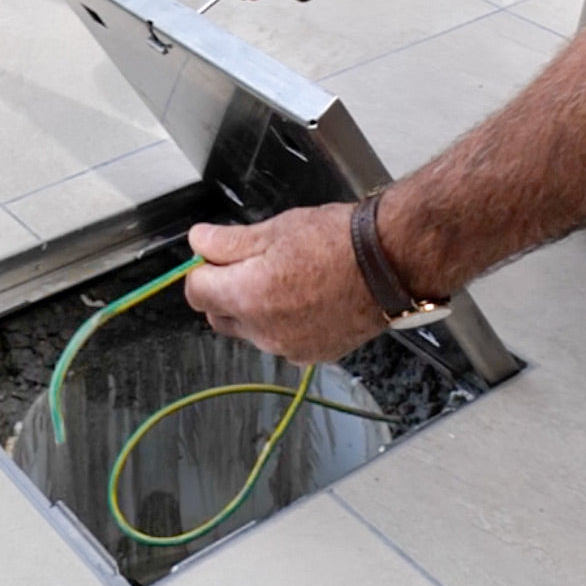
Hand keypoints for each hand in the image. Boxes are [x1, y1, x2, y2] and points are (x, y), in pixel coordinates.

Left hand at [184, 204, 385, 363]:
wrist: (390, 263)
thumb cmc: (339, 243)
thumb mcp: (275, 230)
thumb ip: (228, 242)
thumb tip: (199, 242)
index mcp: (246, 297)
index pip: (196, 291)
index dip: (203, 269)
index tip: (217, 255)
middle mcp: (263, 331)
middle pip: (219, 316)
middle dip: (225, 292)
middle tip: (252, 263)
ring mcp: (289, 348)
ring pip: (251, 330)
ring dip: (256, 309)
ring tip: (289, 278)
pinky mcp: (313, 355)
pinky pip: (282, 341)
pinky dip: (285, 324)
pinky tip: (308, 298)